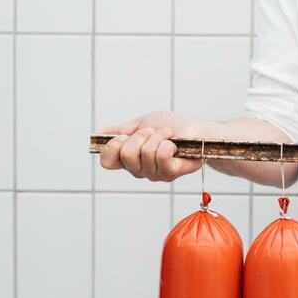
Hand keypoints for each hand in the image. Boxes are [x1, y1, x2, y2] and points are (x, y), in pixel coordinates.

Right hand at [98, 111, 213, 182]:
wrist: (199, 131)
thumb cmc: (173, 127)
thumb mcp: (143, 123)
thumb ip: (121, 130)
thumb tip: (98, 134)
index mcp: (129, 158)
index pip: (107, 161)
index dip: (113, 146)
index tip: (125, 135)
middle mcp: (139, 170)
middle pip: (126, 155)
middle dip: (141, 136)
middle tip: (154, 132)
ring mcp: (154, 174)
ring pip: (144, 153)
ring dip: (157, 136)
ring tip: (168, 135)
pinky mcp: (171, 174)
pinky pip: (161, 156)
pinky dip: (167, 143)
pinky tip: (174, 143)